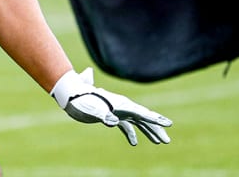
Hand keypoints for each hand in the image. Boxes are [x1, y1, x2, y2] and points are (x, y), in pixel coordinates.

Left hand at [51, 68, 171, 145]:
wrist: (69, 94)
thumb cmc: (80, 99)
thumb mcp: (91, 108)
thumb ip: (103, 114)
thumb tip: (114, 122)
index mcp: (121, 104)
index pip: (142, 113)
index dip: (156, 119)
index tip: (168, 124)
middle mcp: (122, 106)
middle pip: (143, 118)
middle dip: (156, 129)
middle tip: (166, 141)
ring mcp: (117, 110)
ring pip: (137, 122)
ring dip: (148, 132)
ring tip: (159, 142)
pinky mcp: (110, 116)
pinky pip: (126, 125)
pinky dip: (131, 133)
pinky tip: (134, 143)